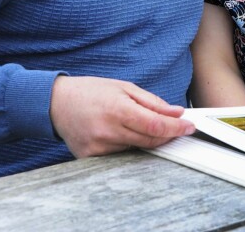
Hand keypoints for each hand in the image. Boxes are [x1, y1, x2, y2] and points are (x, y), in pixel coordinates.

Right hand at [49, 76, 194, 156]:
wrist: (55, 103)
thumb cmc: (90, 91)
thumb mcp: (123, 87)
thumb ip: (151, 102)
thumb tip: (176, 113)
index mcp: (118, 109)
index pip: (155, 126)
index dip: (176, 128)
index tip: (189, 126)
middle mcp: (108, 131)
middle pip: (150, 141)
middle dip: (167, 135)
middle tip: (176, 126)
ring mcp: (98, 148)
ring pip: (136, 148)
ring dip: (145, 138)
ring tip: (133, 121)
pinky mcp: (90, 157)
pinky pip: (120, 155)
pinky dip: (127, 144)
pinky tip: (119, 132)